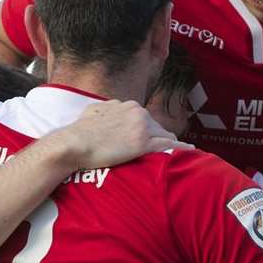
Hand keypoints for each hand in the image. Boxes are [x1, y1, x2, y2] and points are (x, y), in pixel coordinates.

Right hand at [47, 100, 190, 169]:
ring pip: (166, 136)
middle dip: (161, 139)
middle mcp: (137, 112)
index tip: (153, 141)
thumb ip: (106, 111)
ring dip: (172, 146)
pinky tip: (191, 154)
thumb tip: (105, 111)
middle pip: (158, 127)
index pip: (146, 119)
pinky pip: (169, 146)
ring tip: (182, 156)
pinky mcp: (142, 143)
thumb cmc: (78, 132)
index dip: (150, 132)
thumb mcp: (93, 112)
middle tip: (167, 152)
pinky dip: (181, 150)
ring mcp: (141, 127)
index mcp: (127, 105)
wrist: (72, 144)